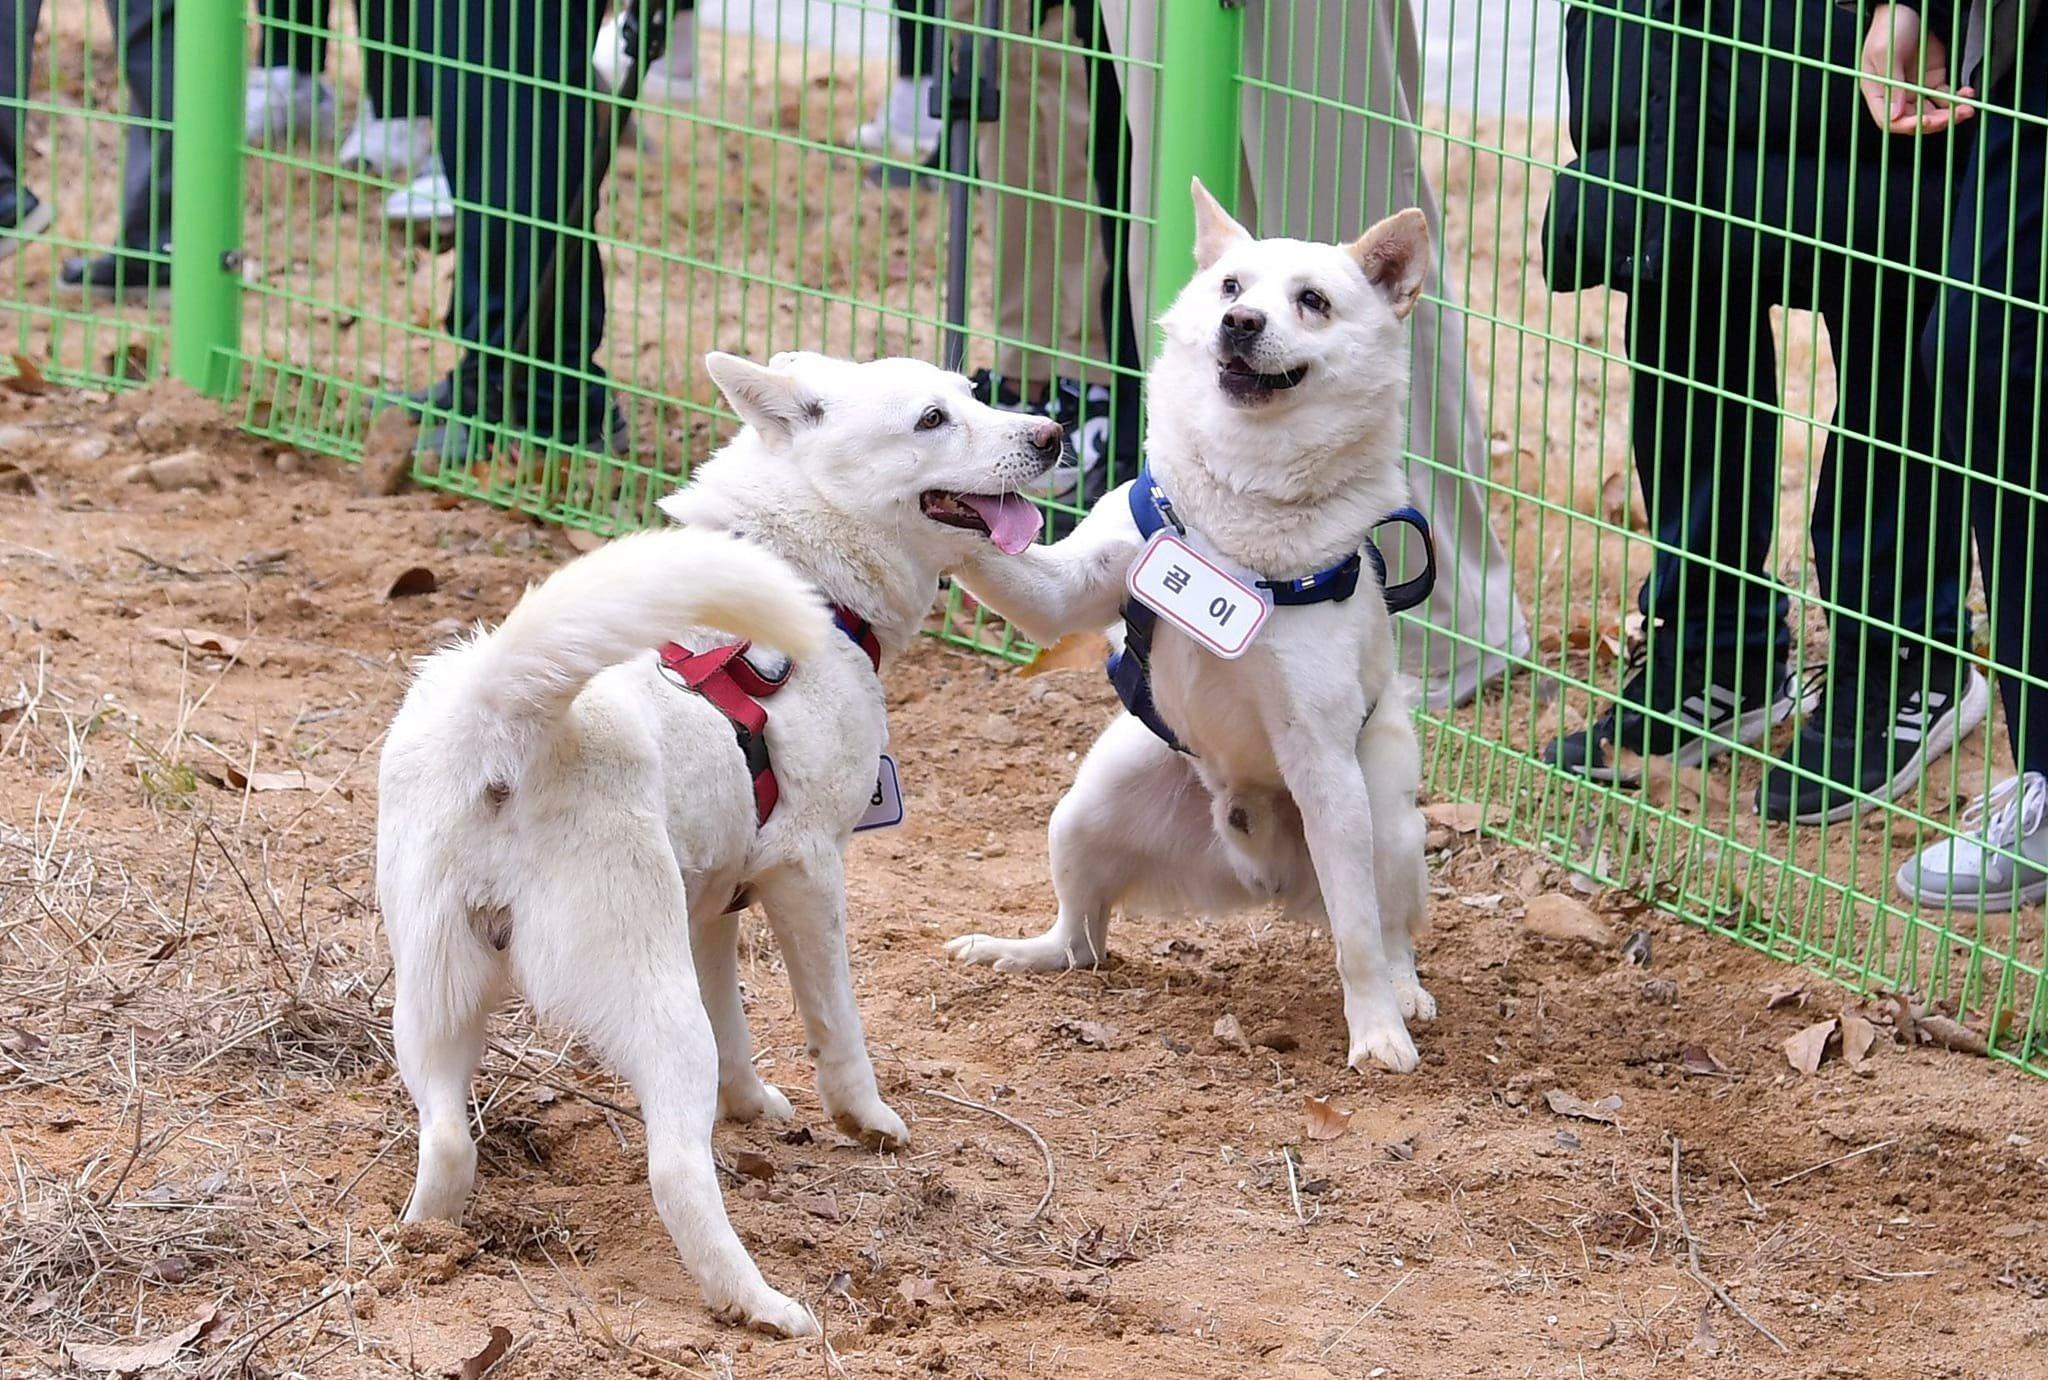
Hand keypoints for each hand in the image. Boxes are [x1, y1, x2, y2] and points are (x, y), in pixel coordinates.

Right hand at [1860, 4, 1974, 133]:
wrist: (1910, 5)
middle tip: (1954, 116)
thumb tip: (1895, 115)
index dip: (1907, 124)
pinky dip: (1957, 99)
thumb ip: (1892, 83)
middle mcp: (1896, 94)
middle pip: (1913, 120)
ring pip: (1932, 112)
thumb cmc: (1891, 26)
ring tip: (1967, 109)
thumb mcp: (1886, 52)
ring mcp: (1915, 88)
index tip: (1926, 120)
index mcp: (1877, 91)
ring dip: (1950, 114)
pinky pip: (1945, 96)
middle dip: (1935, 122)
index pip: (1889, 120)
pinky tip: (1967, 94)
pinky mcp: (1933, 78)